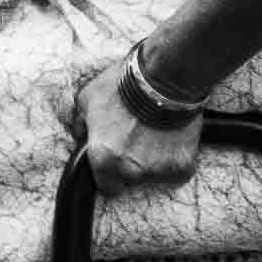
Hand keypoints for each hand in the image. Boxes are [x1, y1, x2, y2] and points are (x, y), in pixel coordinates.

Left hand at [79, 57, 203, 190]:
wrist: (166, 76)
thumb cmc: (125, 84)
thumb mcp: (88, 97)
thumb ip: (80, 123)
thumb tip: (80, 135)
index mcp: (103, 159)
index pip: (105, 186)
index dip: (110, 172)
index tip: (117, 159)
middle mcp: (129, 171)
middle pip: (130, 181)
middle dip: (132, 166)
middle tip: (139, 140)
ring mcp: (158, 171)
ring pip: (155, 176)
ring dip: (155, 161)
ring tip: (157, 134)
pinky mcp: (182, 167)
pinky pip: (178, 170)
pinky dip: (176, 157)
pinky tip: (174, 137)